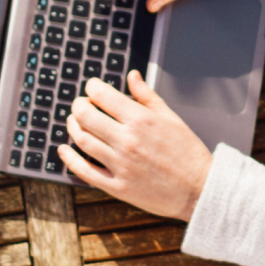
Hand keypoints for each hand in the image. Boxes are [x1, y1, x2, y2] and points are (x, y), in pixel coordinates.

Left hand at [58, 70, 211, 219]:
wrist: (200, 189)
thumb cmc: (188, 153)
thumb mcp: (171, 118)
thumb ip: (147, 96)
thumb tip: (131, 76)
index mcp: (141, 119)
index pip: (103, 95)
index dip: (92, 87)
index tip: (92, 87)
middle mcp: (127, 140)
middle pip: (86, 115)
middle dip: (79, 105)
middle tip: (81, 104)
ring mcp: (120, 165)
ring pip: (83, 140)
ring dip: (73, 127)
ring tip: (75, 122)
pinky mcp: (118, 186)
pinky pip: (85, 171)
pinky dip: (70, 159)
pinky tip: (64, 150)